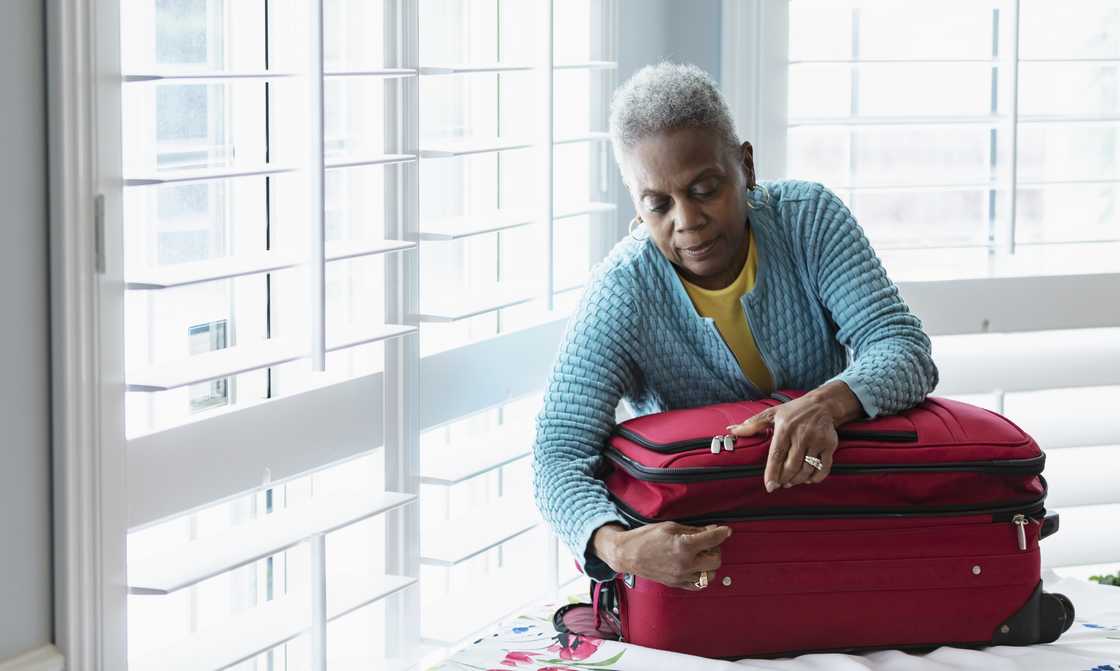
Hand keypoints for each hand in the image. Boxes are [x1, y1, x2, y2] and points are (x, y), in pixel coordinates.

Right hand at [592, 522, 730, 589]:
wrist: (627, 554)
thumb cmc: (645, 538)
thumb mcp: (670, 527)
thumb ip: (693, 530)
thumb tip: (710, 530)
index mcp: (684, 546)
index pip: (713, 539)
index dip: (722, 533)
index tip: (726, 530)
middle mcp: (685, 563)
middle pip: (716, 560)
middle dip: (716, 549)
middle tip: (709, 543)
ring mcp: (681, 576)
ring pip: (710, 575)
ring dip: (709, 564)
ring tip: (700, 556)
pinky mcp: (677, 584)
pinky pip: (698, 584)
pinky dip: (701, 576)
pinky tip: (695, 567)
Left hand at [726, 382, 861, 492]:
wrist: (822, 404)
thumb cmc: (793, 411)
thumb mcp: (772, 414)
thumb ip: (752, 424)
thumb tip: (731, 429)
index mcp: (784, 428)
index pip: (776, 455)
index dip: (772, 473)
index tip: (769, 486)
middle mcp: (801, 435)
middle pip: (791, 466)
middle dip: (784, 479)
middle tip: (780, 484)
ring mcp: (817, 440)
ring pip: (807, 469)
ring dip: (797, 480)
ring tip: (790, 482)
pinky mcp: (830, 445)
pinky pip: (824, 468)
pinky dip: (815, 478)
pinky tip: (808, 479)